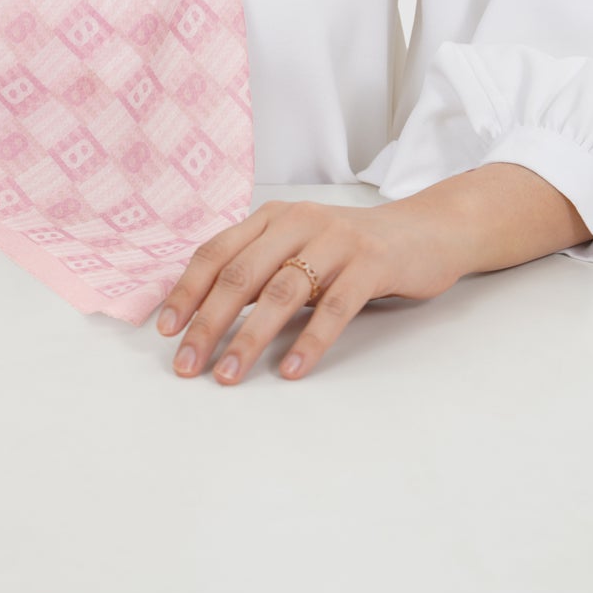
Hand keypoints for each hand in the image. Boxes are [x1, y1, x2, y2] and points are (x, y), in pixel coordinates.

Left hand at [156, 197, 468, 383]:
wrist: (425, 231)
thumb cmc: (351, 249)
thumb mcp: (300, 248)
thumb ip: (261, 269)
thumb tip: (206, 314)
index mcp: (273, 218)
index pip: (216, 252)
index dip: (187, 291)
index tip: (166, 331)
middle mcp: (299, 222)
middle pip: (240, 274)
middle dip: (208, 323)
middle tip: (187, 365)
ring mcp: (336, 240)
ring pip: (281, 291)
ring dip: (250, 338)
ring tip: (228, 375)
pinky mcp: (371, 263)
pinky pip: (335, 307)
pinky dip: (309, 341)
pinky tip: (291, 370)